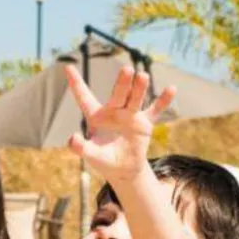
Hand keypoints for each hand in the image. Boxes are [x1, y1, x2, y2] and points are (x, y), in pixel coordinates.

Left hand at [65, 65, 175, 180]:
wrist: (123, 169)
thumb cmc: (104, 160)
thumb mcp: (91, 155)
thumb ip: (80, 148)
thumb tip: (72, 139)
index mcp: (97, 116)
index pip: (84, 98)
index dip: (76, 84)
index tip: (67, 68)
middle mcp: (114, 111)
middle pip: (118, 94)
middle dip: (122, 83)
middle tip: (127, 70)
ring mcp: (131, 115)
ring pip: (135, 98)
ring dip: (139, 88)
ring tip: (142, 76)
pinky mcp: (145, 123)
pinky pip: (155, 110)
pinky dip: (163, 101)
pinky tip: (171, 89)